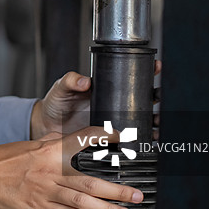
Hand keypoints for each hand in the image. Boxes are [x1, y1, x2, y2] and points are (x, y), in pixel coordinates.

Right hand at [0, 126, 142, 208]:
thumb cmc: (2, 159)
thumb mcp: (30, 144)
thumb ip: (52, 145)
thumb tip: (70, 142)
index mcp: (48, 150)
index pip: (82, 140)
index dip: (105, 138)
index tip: (123, 138)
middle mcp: (49, 171)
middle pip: (90, 181)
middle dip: (117, 189)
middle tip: (137, 194)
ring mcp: (44, 191)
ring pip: (82, 201)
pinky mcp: (38, 207)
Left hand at [31, 61, 162, 139]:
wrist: (48, 127)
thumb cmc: (56, 103)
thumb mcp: (61, 88)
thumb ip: (70, 81)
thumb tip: (84, 81)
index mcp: (107, 88)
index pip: (132, 76)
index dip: (147, 71)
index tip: (156, 67)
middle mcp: (116, 104)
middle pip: (145, 98)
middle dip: (158, 96)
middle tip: (160, 98)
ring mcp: (116, 121)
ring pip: (144, 119)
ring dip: (156, 120)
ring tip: (159, 122)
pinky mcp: (112, 138)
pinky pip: (132, 139)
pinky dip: (144, 140)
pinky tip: (151, 142)